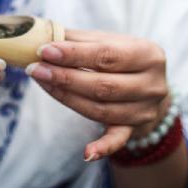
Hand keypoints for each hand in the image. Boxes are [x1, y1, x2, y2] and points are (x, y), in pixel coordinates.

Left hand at [26, 29, 169, 160]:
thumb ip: (78, 40)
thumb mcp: (108, 41)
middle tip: (36, 68)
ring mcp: (145, 109)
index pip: (107, 55)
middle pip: (103, 85)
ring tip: (42, 82)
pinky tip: (86, 153)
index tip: (44, 50)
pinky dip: (102, 147)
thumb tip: (40, 33)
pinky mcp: (134, 128)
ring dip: (67, 97)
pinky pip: (117, 140)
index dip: (74, 54)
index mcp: (148, 54)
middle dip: (65, 77)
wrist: (147, 83)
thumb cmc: (121, 57)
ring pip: (101, 109)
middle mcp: (152, 84)